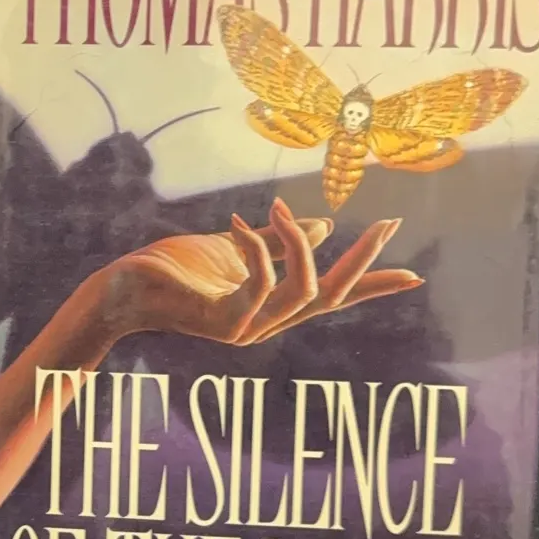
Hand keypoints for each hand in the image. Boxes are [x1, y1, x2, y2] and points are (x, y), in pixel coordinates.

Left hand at [98, 196, 422, 347]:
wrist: (123, 290)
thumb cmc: (174, 270)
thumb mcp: (236, 247)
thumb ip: (278, 240)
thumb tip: (322, 224)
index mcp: (273, 306)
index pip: (334, 297)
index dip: (372, 284)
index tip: (415, 275)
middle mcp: (267, 324)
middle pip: (333, 296)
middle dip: (364, 261)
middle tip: (388, 224)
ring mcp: (249, 330)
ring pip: (304, 289)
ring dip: (298, 242)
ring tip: (279, 209)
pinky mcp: (227, 324)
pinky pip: (262, 282)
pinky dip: (257, 247)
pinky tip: (238, 222)